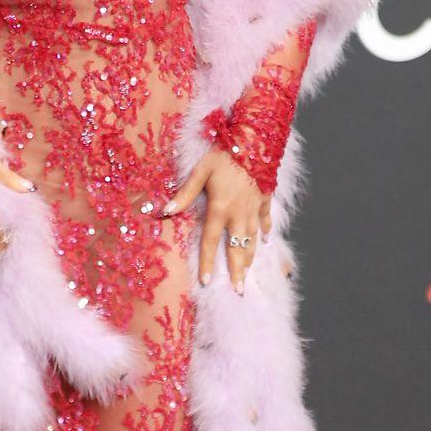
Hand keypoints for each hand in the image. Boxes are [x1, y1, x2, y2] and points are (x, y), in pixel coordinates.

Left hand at [160, 147, 272, 293]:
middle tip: (238, 291)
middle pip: (237, 248)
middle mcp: (239, 213)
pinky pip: (266, 219)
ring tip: (248, 274)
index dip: (208, 263)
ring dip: (250, 257)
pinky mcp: (265, 198)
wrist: (255, 139)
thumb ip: (184, 194)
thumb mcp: (200, 171)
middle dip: (237, 271)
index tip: (207, 282)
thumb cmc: (224, 154)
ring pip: (252, 238)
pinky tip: (265, 241)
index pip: (211, 242)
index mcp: (220, 208)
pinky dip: (265, 231)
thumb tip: (165, 212)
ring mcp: (255, 207)